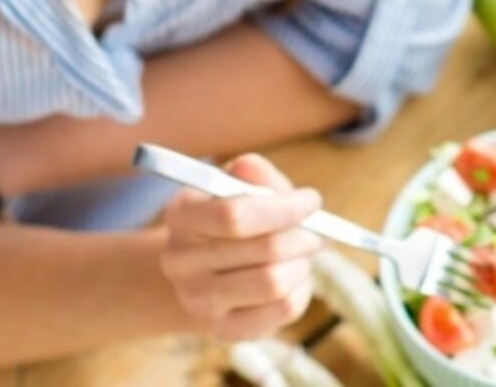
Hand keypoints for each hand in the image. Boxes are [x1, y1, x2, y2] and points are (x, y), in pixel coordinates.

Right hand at [156, 154, 324, 340]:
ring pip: (274, 283)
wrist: (205, 269)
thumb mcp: (239, 185)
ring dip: (302, 263)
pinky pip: (282, 310)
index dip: (283, 208)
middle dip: (302, 235)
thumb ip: (253, 173)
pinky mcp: (222, 330)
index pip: (233, 215)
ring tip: (302, 253)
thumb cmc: (232, 217)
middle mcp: (179, 261)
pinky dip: (300, 289)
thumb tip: (252, 167)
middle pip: (263, 250)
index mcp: (181, 214)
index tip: (312, 200)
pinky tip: (292, 276)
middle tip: (316, 229)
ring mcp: (197, 301)